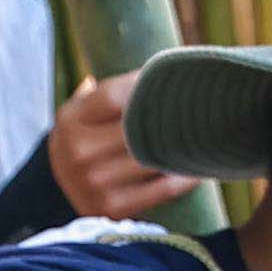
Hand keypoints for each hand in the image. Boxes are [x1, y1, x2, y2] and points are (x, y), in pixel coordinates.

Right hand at [49, 76, 204, 225]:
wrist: (59, 191)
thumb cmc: (85, 139)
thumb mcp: (81, 112)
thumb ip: (108, 89)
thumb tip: (160, 62)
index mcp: (71, 120)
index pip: (115, 96)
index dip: (148, 84)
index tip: (175, 76)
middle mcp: (77, 151)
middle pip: (139, 126)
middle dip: (175, 113)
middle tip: (208, 101)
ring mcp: (93, 182)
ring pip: (155, 156)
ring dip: (187, 145)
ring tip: (212, 130)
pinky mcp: (112, 208)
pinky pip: (163, 188)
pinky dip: (186, 175)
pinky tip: (200, 165)